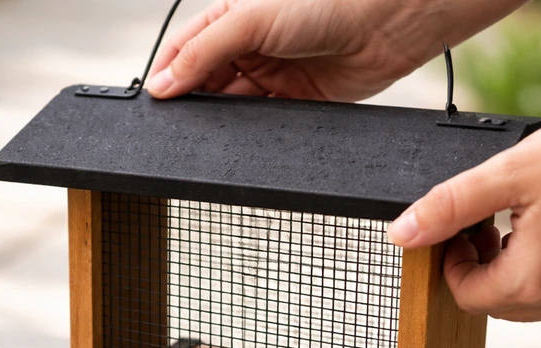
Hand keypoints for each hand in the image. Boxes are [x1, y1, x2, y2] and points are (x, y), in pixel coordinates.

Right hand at [147, 0, 522, 102]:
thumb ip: (204, 52)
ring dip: (220, 123)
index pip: (186, 53)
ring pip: (232, 109)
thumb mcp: (251, 20)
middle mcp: (249, 49)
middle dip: (193, 104)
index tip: (155, 102)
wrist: (385, 24)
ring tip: (208, 134)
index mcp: (231, 21)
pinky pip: (264, 125)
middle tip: (179, 125)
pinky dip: (251, 135)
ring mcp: (272, 77)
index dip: (169, 77)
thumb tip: (164, 84)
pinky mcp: (295, 104)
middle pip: (206, 85)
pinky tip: (241, 140)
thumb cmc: (326, 2)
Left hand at [388, 100, 540, 321]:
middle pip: (490, 300)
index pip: (462, 294)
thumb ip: (448, 206)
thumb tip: (402, 233)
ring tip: (520, 218)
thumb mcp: (509, 173)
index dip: (451, 258)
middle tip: (488, 219)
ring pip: (521, 298)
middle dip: (477, 263)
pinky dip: (539, 267)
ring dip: (507, 265)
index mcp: (532, 283)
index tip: (462, 225)